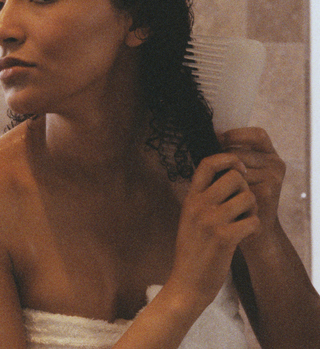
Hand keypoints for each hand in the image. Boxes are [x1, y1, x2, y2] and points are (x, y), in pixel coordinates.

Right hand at [168, 153, 259, 309]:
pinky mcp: (224, 238)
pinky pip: (253, 220)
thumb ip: (203, 197)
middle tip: (243, 204)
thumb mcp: (189, 218)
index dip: (228, 159)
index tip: (238, 169)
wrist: (186, 282)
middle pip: (234, 177)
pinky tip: (244, 236)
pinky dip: (254, 228)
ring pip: (248, 198)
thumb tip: (226, 175)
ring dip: (252, 209)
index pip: (207, 163)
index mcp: (190, 198)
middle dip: (245, 188)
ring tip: (244, 221)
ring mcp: (210, 221)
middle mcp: (198, 206)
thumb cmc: (192, 250)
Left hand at [219, 127, 285, 247]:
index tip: (218, 139)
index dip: (237, 135)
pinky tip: (221, 196)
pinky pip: (239, 183)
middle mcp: (275, 164)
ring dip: (223, 176)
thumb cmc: (237, 195)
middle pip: (242, 152)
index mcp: (270, 154)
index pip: (257, 134)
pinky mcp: (267, 193)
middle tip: (211, 171)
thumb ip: (231, 155)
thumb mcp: (239, 171)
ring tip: (215, 186)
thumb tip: (208, 136)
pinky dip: (227, 189)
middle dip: (224, 160)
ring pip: (238, 168)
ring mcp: (273, 178)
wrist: (250, 228)